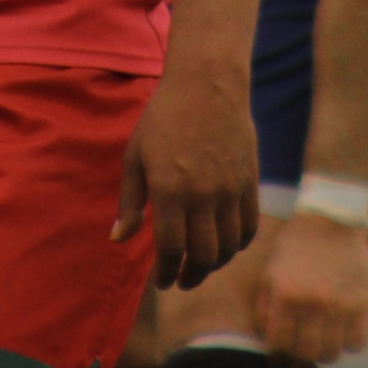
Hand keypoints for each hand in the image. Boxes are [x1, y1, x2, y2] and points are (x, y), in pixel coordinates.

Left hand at [112, 65, 258, 289]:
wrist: (206, 85)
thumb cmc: (163, 119)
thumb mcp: (135, 156)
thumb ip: (130, 202)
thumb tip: (118, 239)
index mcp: (169, 189)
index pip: (171, 249)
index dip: (166, 273)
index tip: (162, 282)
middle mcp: (203, 194)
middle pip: (204, 256)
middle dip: (191, 276)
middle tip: (182, 280)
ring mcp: (230, 190)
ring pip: (229, 247)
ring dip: (214, 264)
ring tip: (201, 265)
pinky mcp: (249, 182)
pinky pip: (248, 228)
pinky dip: (237, 245)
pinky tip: (224, 245)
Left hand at [256, 210, 367, 363]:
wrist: (332, 218)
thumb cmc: (296, 246)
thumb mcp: (271, 271)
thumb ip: (267, 307)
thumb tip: (270, 342)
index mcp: (284, 294)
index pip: (278, 345)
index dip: (278, 353)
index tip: (281, 351)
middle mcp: (310, 303)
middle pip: (306, 355)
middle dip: (301, 354)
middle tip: (303, 343)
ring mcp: (338, 305)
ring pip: (332, 354)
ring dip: (325, 350)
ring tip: (323, 335)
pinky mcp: (362, 304)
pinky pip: (357, 343)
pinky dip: (349, 342)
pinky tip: (343, 328)